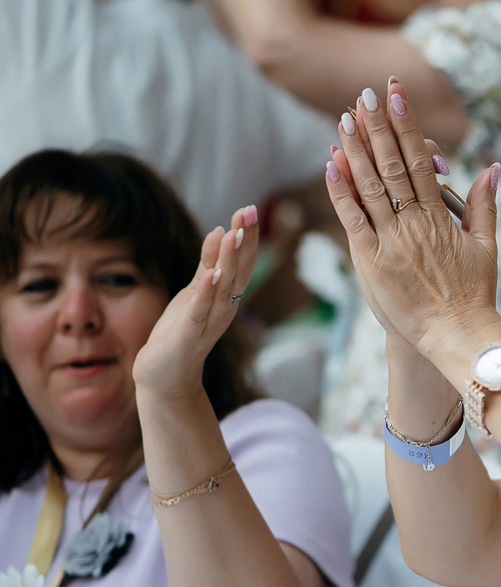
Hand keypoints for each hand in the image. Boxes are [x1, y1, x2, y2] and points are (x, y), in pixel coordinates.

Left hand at [134, 206, 259, 400]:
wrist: (165, 377)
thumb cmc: (181, 332)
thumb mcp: (196, 291)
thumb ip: (208, 264)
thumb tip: (221, 229)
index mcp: (228, 297)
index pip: (242, 262)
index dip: (248, 236)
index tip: (250, 209)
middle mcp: (225, 309)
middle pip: (238, 271)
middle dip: (244, 241)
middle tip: (249, 212)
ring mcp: (209, 323)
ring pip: (224, 288)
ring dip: (230, 261)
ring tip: (234, 234)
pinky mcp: (189, 336)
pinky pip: (200, 311)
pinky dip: (207, 293)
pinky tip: (212, 274)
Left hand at [325, 78, 500, 355]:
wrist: (457, 335)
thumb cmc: (474, 294)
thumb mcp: (487, 247)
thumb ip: (484, 205)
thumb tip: (492, 168)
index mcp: (440, 217)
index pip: (421, 161)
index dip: (407, 127)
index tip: (398, 97)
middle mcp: (415, 223)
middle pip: (393, 165)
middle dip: (379, 127)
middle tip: (365, 95)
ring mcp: (391, 241)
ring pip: (370, 187)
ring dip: (355, 151)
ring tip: (345, 119)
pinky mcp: (371, 262)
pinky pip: (352, 220)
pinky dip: (341, 192)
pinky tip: (331, 165)